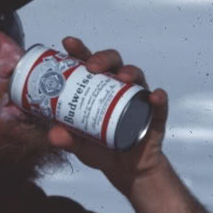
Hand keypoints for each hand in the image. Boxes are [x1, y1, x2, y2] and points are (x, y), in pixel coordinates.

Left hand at [46, 37, 169, 196]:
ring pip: (136, 76)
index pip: (88, 63)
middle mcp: (117, 88)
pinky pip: (159, 104)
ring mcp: (137, 99)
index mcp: (96, 88)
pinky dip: (159, 98)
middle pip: (113, 63)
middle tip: (92, 66)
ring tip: (122, 77)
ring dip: (129, 72)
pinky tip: (155, 96)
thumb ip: (66, 140)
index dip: (79, 50)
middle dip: (103, 58)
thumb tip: (53, 134)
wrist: (124, 170)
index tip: (68, 42)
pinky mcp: (154, 115)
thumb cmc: (99, 148)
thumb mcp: (78, 145)